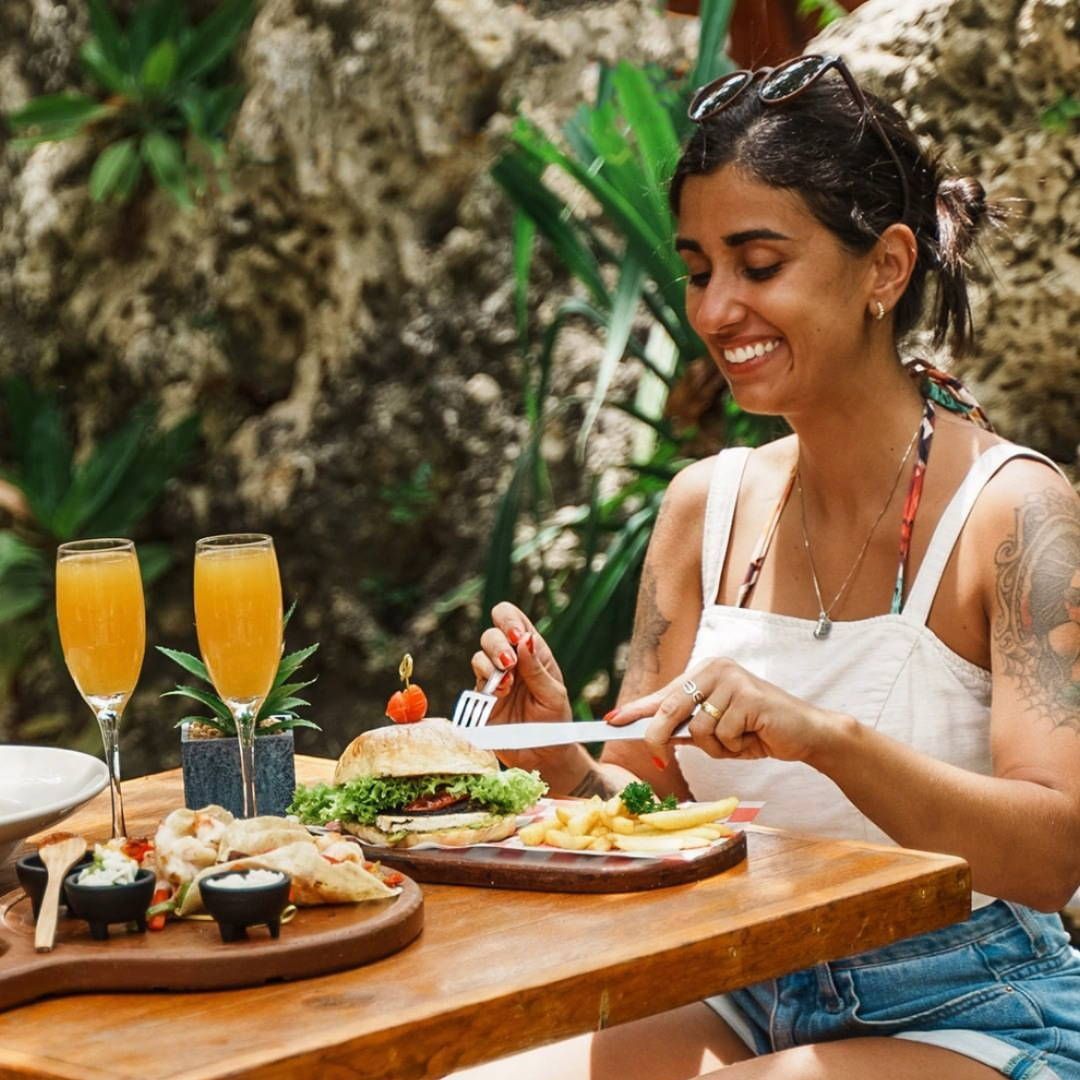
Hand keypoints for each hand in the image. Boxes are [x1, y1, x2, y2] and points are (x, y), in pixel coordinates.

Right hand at [470, 602, 573, 772]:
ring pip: (479, 654)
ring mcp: (493, 678)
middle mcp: (510, 661)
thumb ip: (537, 668)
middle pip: (491, 633)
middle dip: (498, 643)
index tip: (515, 635)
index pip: (514, 619)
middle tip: (510, 661)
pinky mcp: (481, 698)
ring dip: (491, 663)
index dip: (509, 619)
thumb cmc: (554, 722)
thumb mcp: (553, 694)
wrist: (543, 756)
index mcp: (531, 652)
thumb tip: (524, 639)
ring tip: (508, 684)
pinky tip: (500, 693)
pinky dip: (485, 682)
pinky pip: (474, 680)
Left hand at [609, 657, 838, 764]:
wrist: (806, 734)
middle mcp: (716, 669)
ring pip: (697, 729)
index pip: (663, 693)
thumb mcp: (717, 730)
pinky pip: (722, 736)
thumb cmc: (758, 732)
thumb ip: (687, 727)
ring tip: (740, 741)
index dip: (636, 709)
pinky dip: (735, 748)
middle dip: (659, 738)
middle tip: (659, 758)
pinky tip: (754, 738)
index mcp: (705, 672)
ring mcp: (732, 680)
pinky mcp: (748, 697)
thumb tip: (653, 736)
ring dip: (716, 748)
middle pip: (670, 708)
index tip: (610, 721)